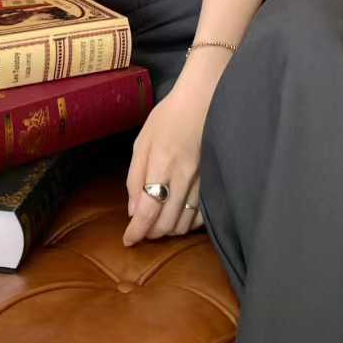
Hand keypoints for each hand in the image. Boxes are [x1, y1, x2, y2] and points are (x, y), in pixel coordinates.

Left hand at [123, 77, 216, 244]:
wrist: (204, 101)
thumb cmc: (168, 118)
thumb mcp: (142, 141)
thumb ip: (135, 177)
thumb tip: (133, 211)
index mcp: (161, 163)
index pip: (148, 209)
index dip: (137, 231)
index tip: (128, 240)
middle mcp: (183, 176)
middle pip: (166, 222)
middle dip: (150, 233)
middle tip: (141, 230)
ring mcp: (201, 181)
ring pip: (184, 223)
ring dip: (167, 230)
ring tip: (157, 224)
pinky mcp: (213, 182)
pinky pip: (201, 216)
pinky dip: (187, 223)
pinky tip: (178, 217)